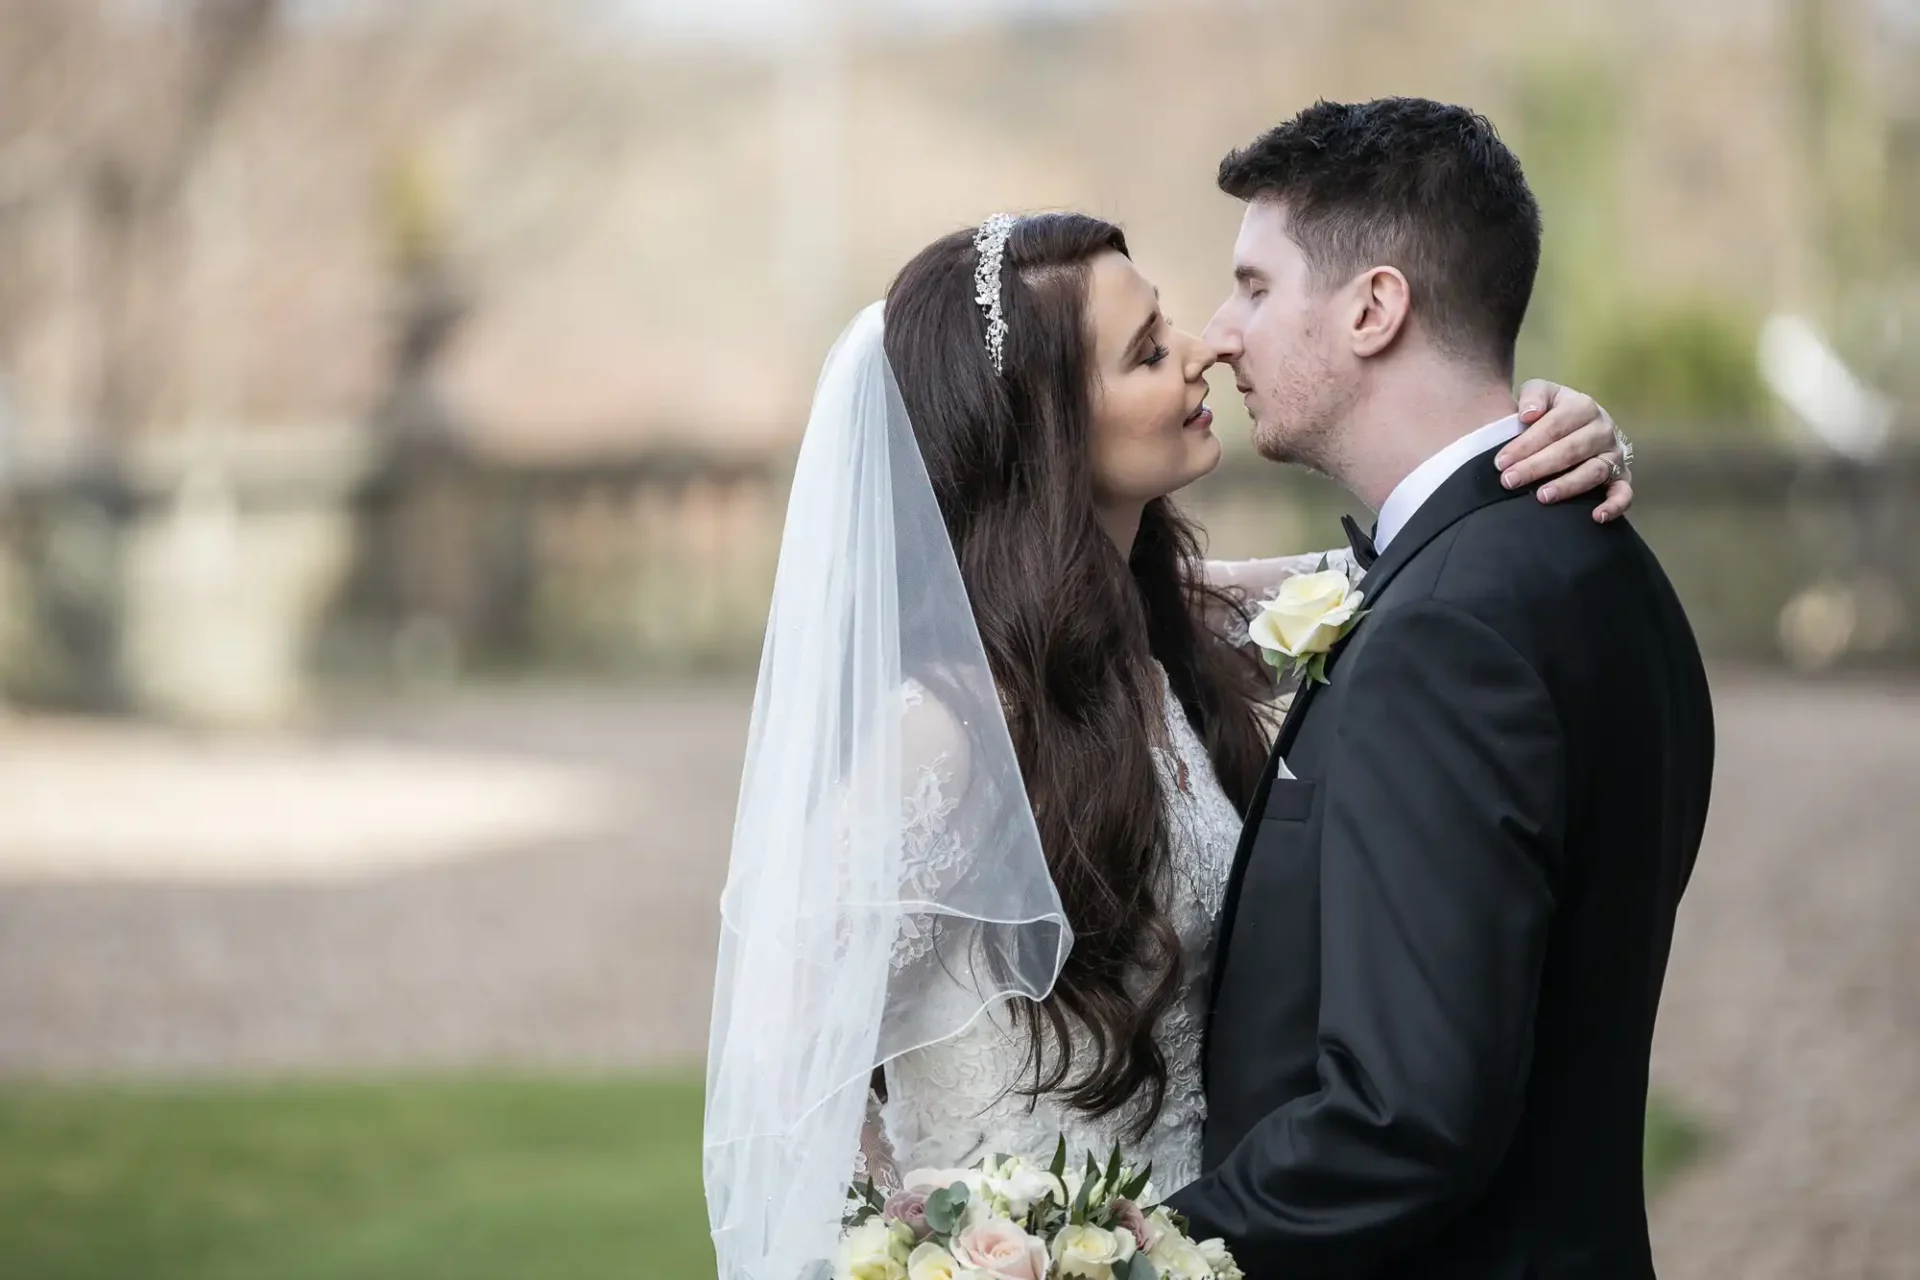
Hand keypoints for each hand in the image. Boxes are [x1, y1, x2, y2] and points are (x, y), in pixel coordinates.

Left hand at [1497, 382, 1632, 523]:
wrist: (1577, 423)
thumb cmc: (1552, 411)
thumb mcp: (1541, 392)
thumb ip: (1533, 395)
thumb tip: (1528, 414)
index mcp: (1583, 407)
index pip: (1553, 426)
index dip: (1525, 445)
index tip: (1500, 462)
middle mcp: (1603, 429)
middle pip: (1570, 450)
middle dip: (1537, 467)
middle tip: (1510, 481)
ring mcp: (1614, 454)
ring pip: (1594, 471)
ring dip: (1568, 486)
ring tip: (1542, 496)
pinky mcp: (1621, 476)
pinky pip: (1624, 492)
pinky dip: (1614, 505)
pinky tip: (1596, 517)